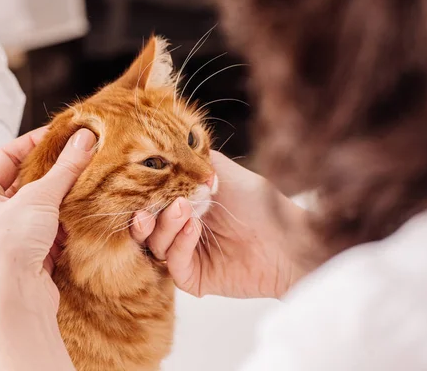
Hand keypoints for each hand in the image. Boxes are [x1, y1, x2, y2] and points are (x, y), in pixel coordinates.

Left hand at [0, 126, 94, 370]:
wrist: (13, 303)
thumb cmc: (10, 246)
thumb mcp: (38, 198)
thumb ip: (64, 168)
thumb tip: (85, 138)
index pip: (6, 155)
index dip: (34, 142)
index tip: (63, 134)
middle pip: (27, 181)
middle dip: (55, 170)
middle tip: (81, 155)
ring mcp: (13, 235)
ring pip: (43, 206)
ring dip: (64, 196)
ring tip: (89, 181)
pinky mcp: (32, 254)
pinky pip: (53, 228)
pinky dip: (69, 220)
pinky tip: (85, 212)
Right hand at [132, 151, 316, 298]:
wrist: (287, 239)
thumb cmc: (259, 204)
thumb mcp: (222, 172)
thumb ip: (192, 161)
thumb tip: (165, 149)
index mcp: (183, 206)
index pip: (150, 202)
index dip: (142, 195)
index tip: (139, 184)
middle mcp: (180, 230)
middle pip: (146, 227)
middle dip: (146, 215)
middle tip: (153, 205)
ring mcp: (186, 255)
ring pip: (156, 245)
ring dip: (166, 226)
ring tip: (184, 210)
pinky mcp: (194, 278)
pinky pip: (174, 264)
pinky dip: (179, 245)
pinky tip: (193, 228)